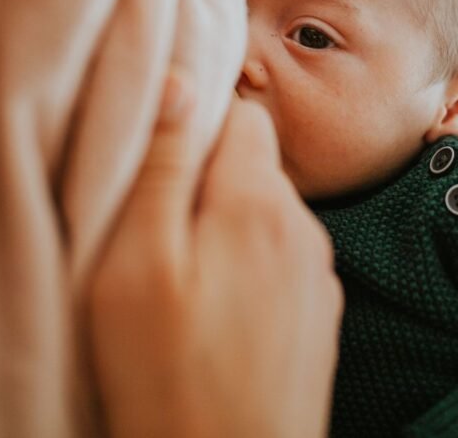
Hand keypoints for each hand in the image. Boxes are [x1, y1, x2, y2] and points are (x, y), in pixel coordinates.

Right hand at [88, 72, 342, 437]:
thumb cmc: (165, 379)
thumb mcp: (135, 266)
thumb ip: (162, 167)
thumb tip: (181, 78)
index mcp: (259, 205)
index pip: (243, 114)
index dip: (196, 124)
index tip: (156, 162)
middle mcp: (305, 229)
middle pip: (255, 165)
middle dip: (206, 178)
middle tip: (155, 233)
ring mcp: (320, 277)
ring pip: (268, 214)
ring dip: (227, 226)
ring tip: (182, 282)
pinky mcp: (321, 317)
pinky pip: (283, 261)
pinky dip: (251, 269)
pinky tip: (215, 317)